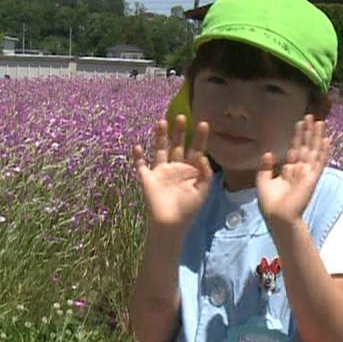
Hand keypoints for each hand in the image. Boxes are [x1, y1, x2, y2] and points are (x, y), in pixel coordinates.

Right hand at [131, 116, 212, 230]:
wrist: (171, 225)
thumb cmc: (189, 209)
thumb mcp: (203, 191)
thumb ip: (205, 173)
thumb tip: (203, 156)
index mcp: (190, 169)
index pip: (196, 149)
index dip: (200, 137)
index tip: (204, 123)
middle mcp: (175, 167)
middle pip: (177, 144)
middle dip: (179, 131)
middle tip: (181, 116)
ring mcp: (160, 171)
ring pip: (159, 149)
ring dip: (160, 136)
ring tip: (161, 122)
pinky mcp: (147, 178)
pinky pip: (141, 165)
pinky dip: (138, 157)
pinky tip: (137, 146)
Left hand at [256, 115, 330, 227]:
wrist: (278, 216)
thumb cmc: (270, 203)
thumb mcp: (263, 181)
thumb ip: (265, 167)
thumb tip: (269, 152)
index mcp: (289, 170)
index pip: (295, 149)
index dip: (297, 136)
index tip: (299, 123)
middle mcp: (300, 170)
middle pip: (306, 146)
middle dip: (308, 132)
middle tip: (311, 116)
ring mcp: (307, 173)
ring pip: (314, 151)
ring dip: (317, 136)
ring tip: (320, 122)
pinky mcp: (312, 178)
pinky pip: (319, 162)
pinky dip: (324, 151)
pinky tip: (327, 140)